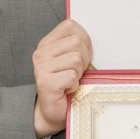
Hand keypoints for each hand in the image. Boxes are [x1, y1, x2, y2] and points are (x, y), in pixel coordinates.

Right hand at [32, 19, 91, 138]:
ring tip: (70, 81)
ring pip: (76, 58)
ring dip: (79, 73)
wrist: (52, 113)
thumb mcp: (70, 59)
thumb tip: (98, 31)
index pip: (70, 26)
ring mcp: (41, 68)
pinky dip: (74, 85)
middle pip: (76, 42)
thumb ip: (77, 44)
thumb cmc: (66, 84)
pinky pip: (72, 76)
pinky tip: (67, 90)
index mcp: (46, 44)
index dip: (84, 39)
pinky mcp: (46, 83)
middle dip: (84, 58)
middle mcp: (41, 53)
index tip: (82, 55)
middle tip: (76, 72)